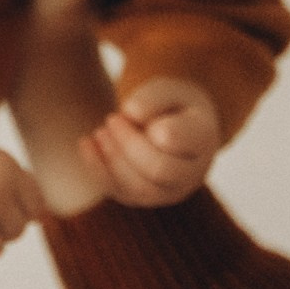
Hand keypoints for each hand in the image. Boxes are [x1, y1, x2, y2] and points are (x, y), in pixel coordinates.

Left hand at [82, 77, 220, 209]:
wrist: (172, 128)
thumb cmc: (170, 105)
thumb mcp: (168, 90)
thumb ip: (153, 98)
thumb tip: (130, 113)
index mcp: (203, 140)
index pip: (186, 141)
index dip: (160, 130)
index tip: (134, 110)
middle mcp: (192, 173)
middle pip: (159, 169)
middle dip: (129, 144)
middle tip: (112, 118)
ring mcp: (168, 192)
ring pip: (139, 187)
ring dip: (113, 158)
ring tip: (100, 131)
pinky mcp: (141, 199)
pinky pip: (119, 192)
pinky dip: (98, 169)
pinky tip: (86, 143)